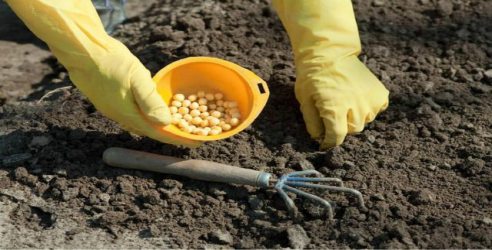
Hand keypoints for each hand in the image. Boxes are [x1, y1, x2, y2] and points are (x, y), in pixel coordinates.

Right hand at [79, 46, 200, 147]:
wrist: (82, 52)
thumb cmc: (111, 62)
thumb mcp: (137, 78)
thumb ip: (150, 101)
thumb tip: (166, 122)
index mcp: (130, 114)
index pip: (159, 133)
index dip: (178, 138)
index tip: (196, 142)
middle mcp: (121, 117)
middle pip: (151, 131)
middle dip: (170, 135)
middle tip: (189, 134)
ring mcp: (113, 111)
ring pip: (141, 125)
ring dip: (158, 127)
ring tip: (174, 126)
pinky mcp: (109, 103)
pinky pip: (132, 117)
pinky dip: (146, 118)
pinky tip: (152, 112)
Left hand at [295, 56, 388, 148]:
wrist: (329, 53)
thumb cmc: (312, 76)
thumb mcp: (304, 100)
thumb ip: (312, 122)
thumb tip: (319, 139)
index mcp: (335, 107)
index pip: (337, 136)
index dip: (329, 143)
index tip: (324, 144)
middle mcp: (356, 105)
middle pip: (351, 130)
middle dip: (340, 126)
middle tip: (332, 113)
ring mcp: (370, 98)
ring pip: (364, 121)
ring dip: (354, 117)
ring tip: (345, 103)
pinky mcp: (380, 93)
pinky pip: (376, 110)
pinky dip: (367, 108)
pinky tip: (356, 98)